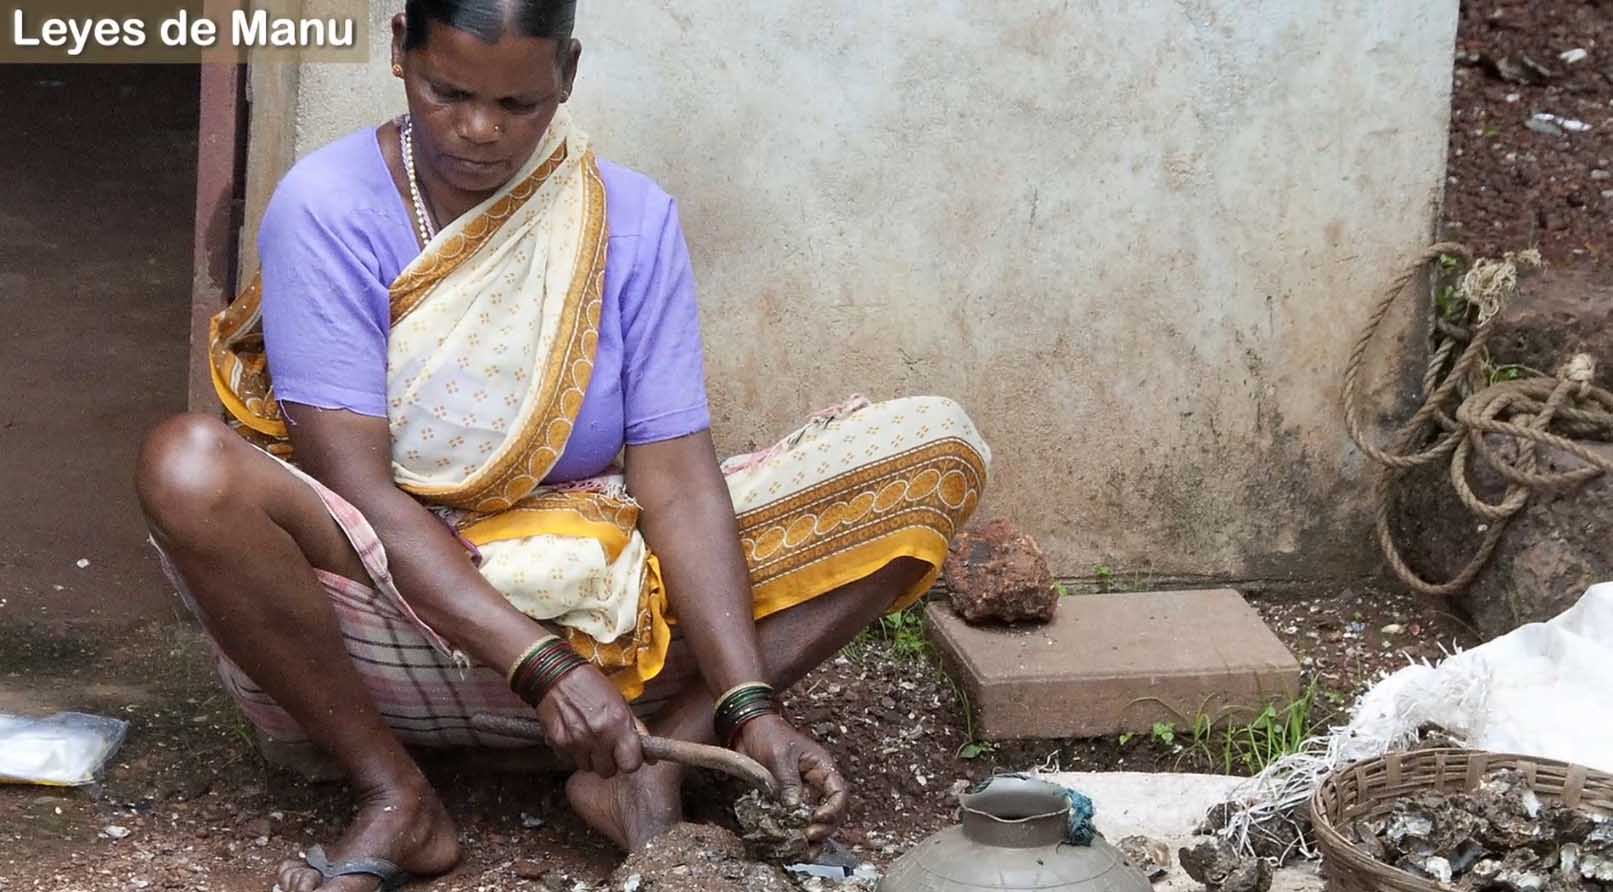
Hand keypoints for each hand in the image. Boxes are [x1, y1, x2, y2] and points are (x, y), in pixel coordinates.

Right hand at [537, 664, 644, 778]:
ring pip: (588, 767)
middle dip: (609, 761)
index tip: (627, 755)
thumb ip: (635, 728)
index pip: (631, 764)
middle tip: (606, 745)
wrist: (556, 676)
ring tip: (588, 737)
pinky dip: (573, 752)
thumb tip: (649, 755)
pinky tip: (574, 734)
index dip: (630, 761)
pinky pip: (570, 760)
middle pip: (608, 771)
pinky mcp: (559, 744)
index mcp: (617, 723)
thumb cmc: (590, 684)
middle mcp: (598, 736)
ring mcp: (577, 742)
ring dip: (590, 757)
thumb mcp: (620, 701)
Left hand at [733, 714, 848, 841]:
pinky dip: (796, 837)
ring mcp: (801, 795)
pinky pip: (796, 823)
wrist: (746, 730)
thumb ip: (788, 781)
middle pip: (832, 813)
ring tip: (804, 852)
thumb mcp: (780, 756)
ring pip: (816, 822)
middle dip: (824, 828)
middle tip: (809, 836)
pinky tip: (791, 849)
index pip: (838, 793)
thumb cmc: (768, 736)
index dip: (833, 809)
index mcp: (821, 769)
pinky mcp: (785, 803)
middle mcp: (815, 785)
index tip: (819, 818)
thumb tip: (793, 808)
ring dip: (813, 839)